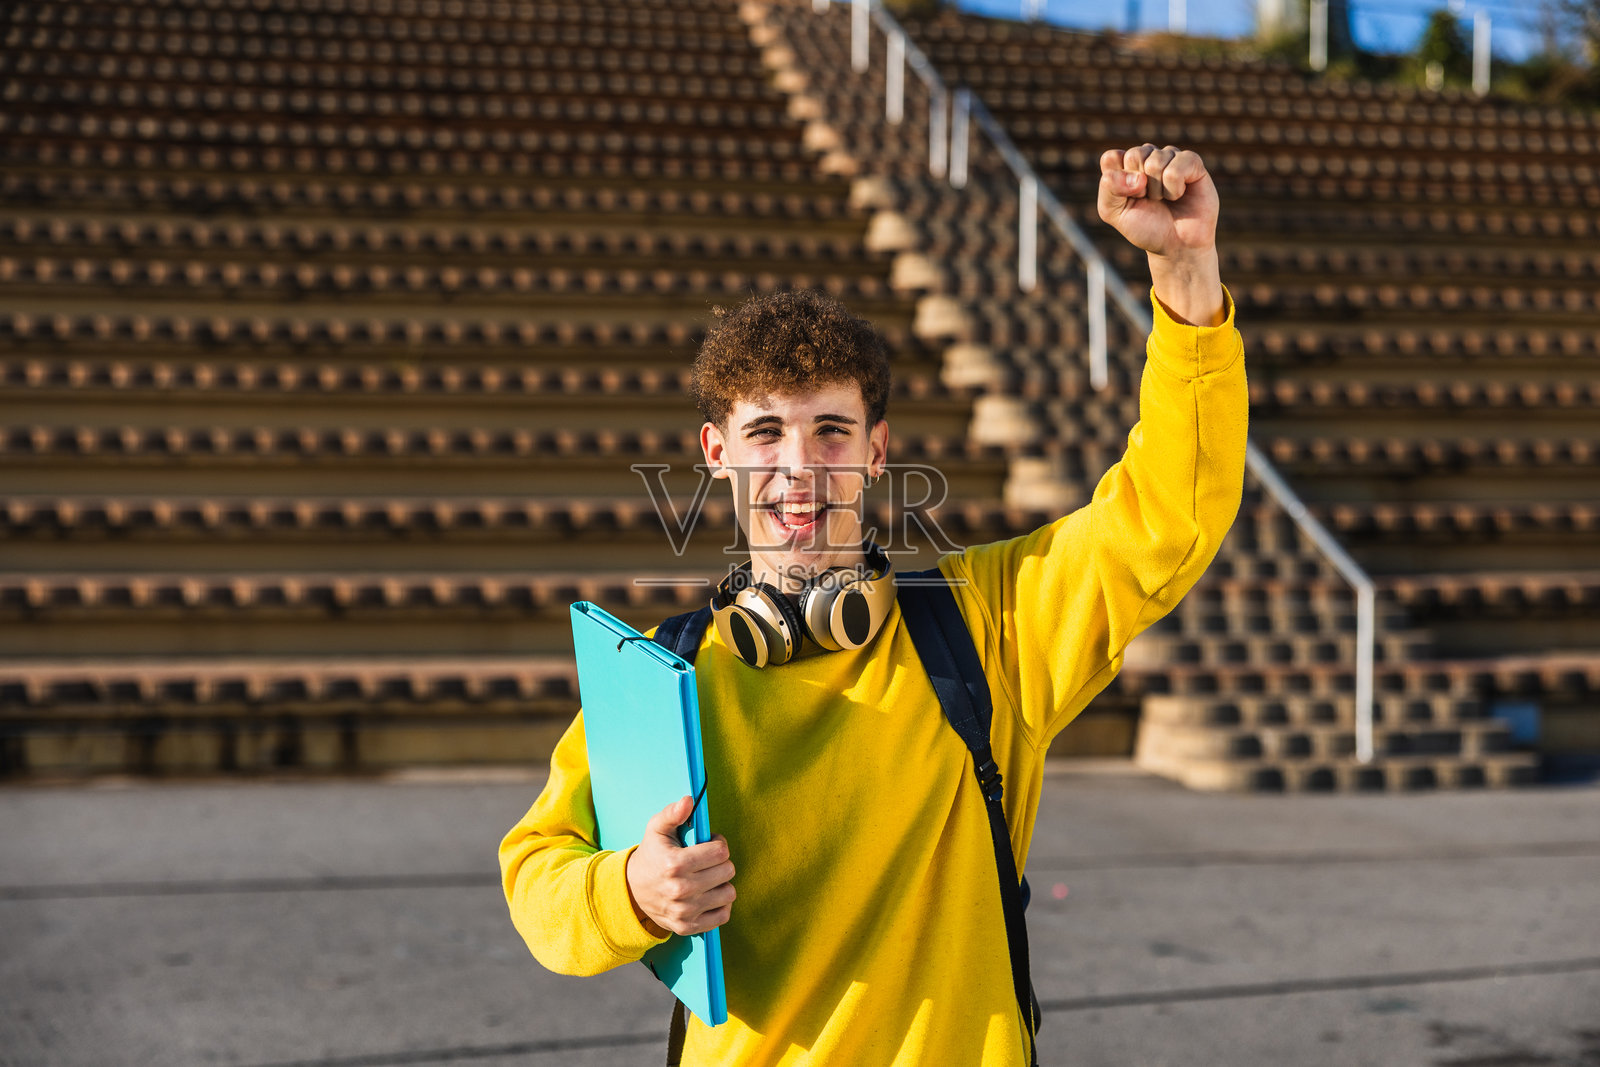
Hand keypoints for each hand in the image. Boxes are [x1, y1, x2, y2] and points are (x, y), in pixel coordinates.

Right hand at [625, 795, 735, 936]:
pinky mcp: (688, 926)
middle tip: (707, 861)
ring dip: (721, 883)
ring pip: (729, 893)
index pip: (721, 852)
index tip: (708, 843)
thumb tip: (688, 800)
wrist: (631, 892)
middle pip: (728, 871)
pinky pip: (723, 915)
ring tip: (707, 878)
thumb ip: (673, 813)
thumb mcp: (656, 829)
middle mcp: (681, 890)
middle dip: (720, 862)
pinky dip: (720, 904)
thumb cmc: (651, 856)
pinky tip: (708, 895)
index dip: (718, 843)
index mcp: (675, 864)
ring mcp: (685, 911)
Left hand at [1096, 143, 1218, 260]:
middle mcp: (1148, 156)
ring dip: (1158, 190)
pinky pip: (1176, 168)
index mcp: (1125, 165)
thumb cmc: (1144, 227)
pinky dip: (1174, 189)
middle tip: (1148, 199)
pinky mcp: (1192, 162)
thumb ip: (1109, 187)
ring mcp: (1171, 157)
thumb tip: (1138, 176)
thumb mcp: (1113, 212)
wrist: (1176, 245)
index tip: (1127, 198)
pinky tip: (1179, 195)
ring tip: (1164, 199)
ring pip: (1156, 161)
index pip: (1111, 158)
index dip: (1117, 182)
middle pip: (1135, 155)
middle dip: (1139, 186)